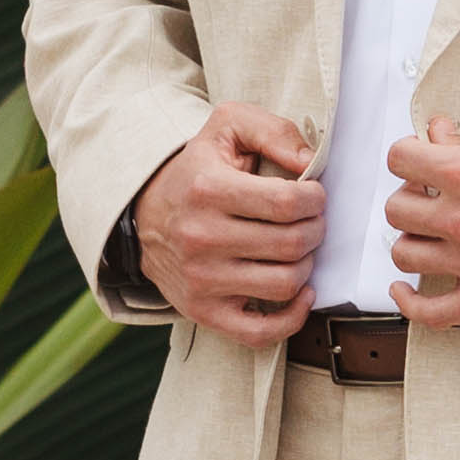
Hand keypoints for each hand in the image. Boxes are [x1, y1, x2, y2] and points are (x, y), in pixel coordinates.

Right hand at [131, 101, 322, 345]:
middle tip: (309, 221)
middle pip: (291, 244)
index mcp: (208, 190)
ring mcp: (201, 280)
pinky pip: (261, 332)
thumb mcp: (227, 127)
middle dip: (315, 229)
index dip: (315, 199)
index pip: (287, 203)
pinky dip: (292, 318)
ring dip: (305, 265)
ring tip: (296, 249)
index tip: (312, 196)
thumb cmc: (197, 171)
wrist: (145, 216)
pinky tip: (299, 293)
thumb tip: (310, 163)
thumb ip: (273, 131)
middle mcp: (200, 238)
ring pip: (285, 283)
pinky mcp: (203, 312)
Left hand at [386, 113, 459, 327]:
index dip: (407, 154)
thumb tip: (439, 134)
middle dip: (410, 194)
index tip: (417, 158)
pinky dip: (409, 302)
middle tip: (428, 193)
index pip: (399, 159)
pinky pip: (431, 312)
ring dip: (413, 238)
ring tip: (429, 230)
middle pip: (396, 208)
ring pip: (405, 254)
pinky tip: (403, 288)